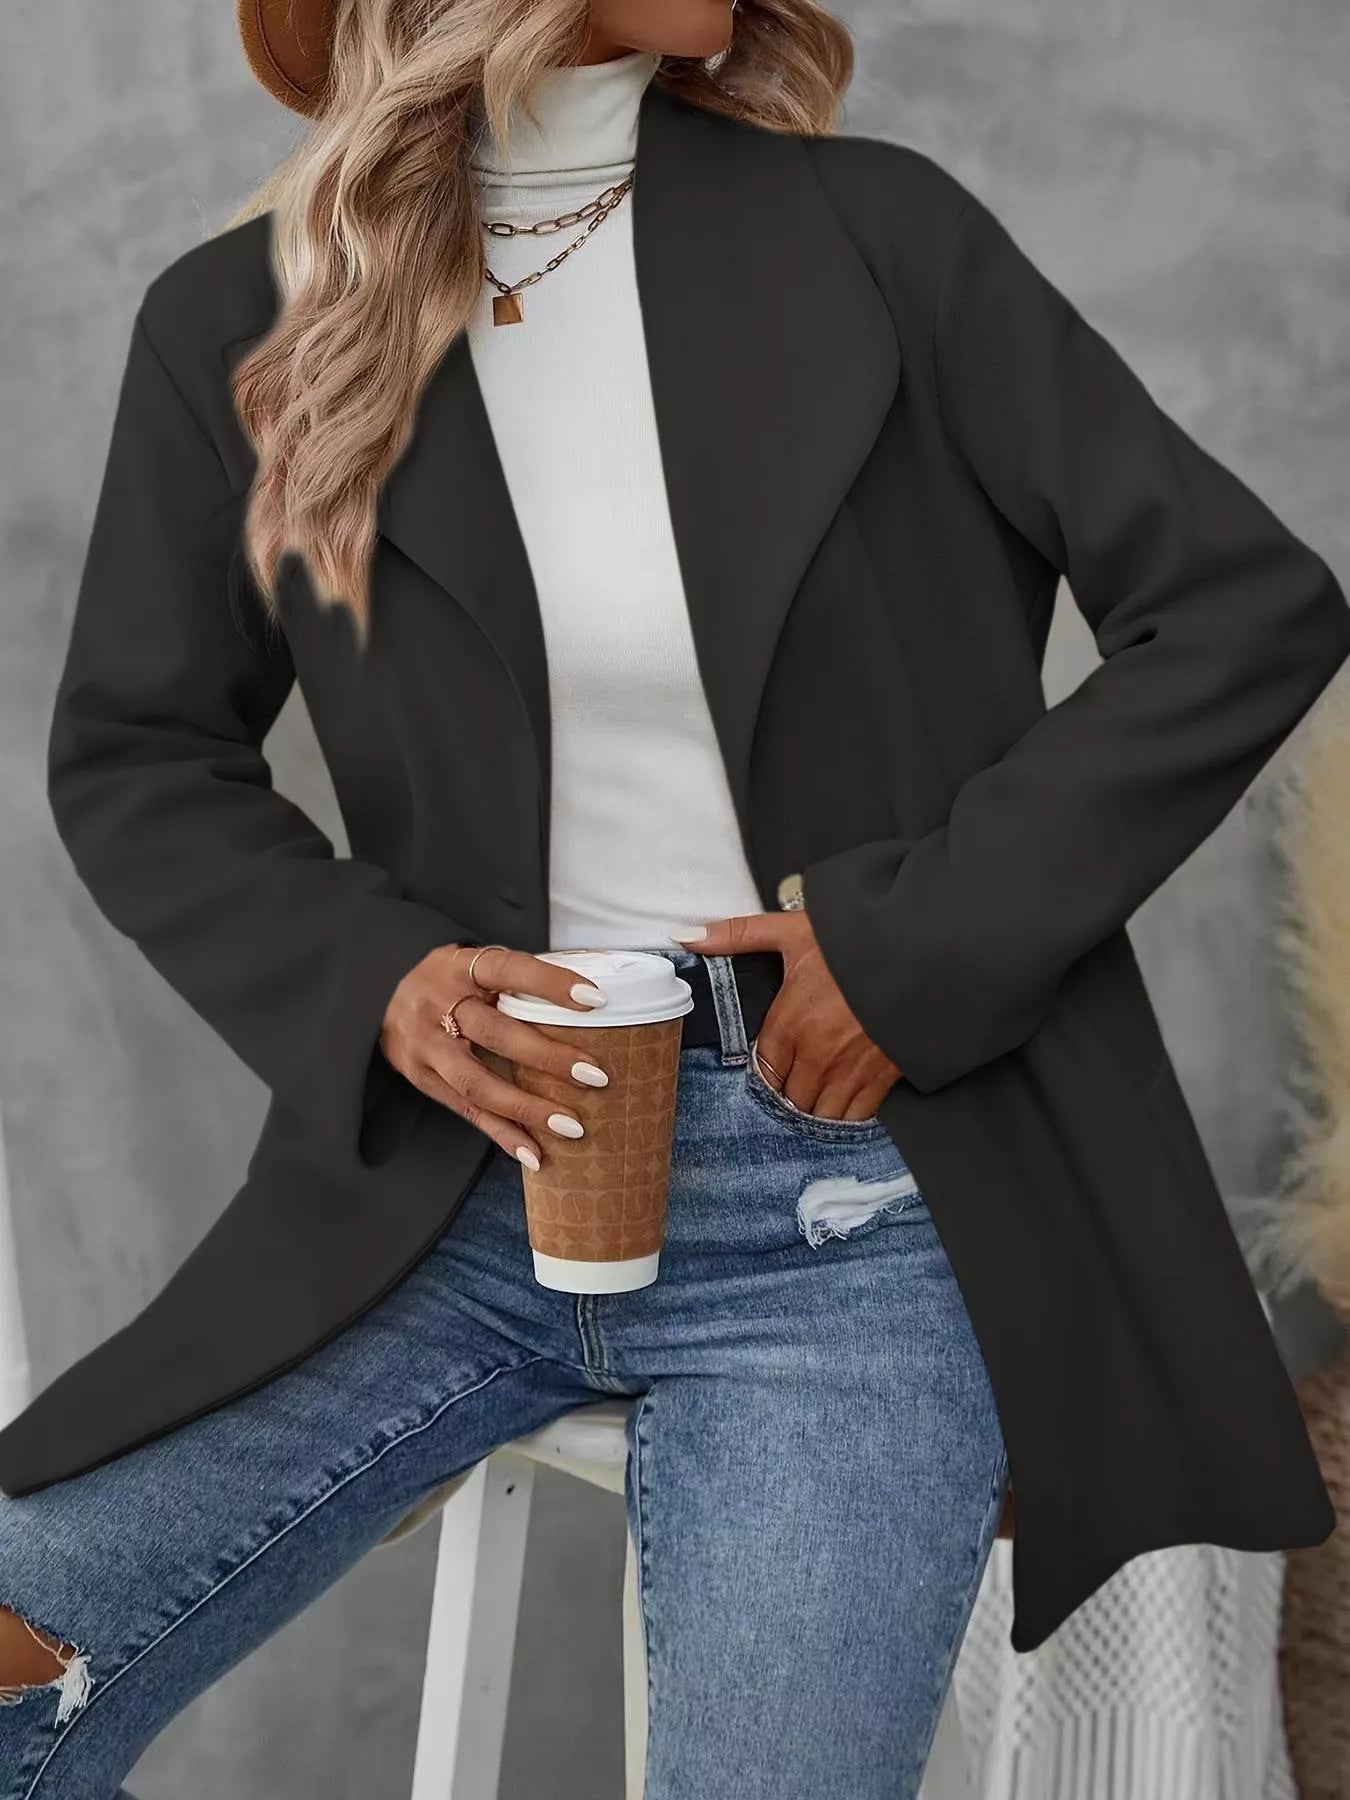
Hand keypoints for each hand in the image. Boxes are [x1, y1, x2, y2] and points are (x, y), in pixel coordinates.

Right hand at [379, 944, 614, 1169]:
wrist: (378, 995)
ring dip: (528, 1108)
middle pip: (496, 1033)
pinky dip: (502, 1135)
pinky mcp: (423, 1079)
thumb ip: (513, 980)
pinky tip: (535, 1154)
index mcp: (459, 968)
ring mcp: (426, 1047)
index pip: (510, 971)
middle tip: (595, 1075)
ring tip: (573, 1126)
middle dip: (547, 1057)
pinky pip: (467, 1111)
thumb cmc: (446, 979)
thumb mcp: (471, 963)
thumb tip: (586, 999)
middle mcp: (438, 1006)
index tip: (595, 1000)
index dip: (551, 984)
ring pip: (479, 1082)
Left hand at [673, 911, 902, 1120]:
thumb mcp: (792, 930)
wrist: (921, 949)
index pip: (764, 1070)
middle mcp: (816, 1054)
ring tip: (817, 1095)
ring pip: (818, 1113)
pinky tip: (845, 1103)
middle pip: (789, 1098)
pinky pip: (855, 1116)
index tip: (774, 1066)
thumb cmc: (857, 940)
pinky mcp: (882, 1077)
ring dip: (815, 1108)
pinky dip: (847, 1115)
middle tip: (796, 1082)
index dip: (767, 1071)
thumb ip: (738, 935)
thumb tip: (690, 937)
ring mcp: (849, 1070)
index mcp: (790, 1022)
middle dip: (790, 1093)